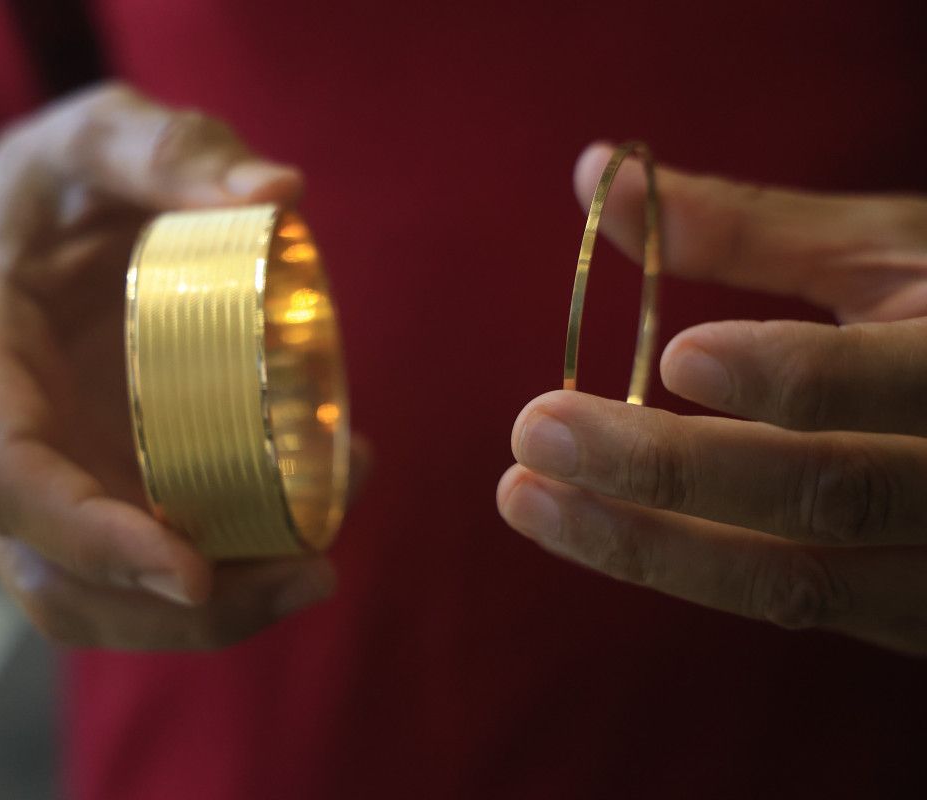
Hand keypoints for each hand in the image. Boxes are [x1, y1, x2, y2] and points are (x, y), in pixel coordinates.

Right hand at [0, 84, 335, 649]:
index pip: (4, 466)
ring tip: (315, 570)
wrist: (0, 240)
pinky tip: (296, 539)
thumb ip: (170, 150)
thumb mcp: (94, 136)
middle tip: (308, 574)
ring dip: (204, 616)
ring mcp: (31, 483)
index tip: (191, 572)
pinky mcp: (79, 497)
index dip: (87, 534)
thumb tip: (279, 194)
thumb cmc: (49, 188)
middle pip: (50, 570)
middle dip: (172, 607)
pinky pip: (128, 571)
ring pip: (88, 599)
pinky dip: (213, 580)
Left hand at [498, 143, 926, 655]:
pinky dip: (690, 569)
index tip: (675, 355)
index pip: (899, 387)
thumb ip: (753, 229)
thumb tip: (599, 177)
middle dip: (671, 471)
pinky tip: (599, 527)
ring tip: (528, 498)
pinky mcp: (912, 620)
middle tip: (534, 431)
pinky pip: (794, 605)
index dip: (794, 377)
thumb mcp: (890, 254)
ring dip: (648, 545)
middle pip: (830, 500)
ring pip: (799, 582)